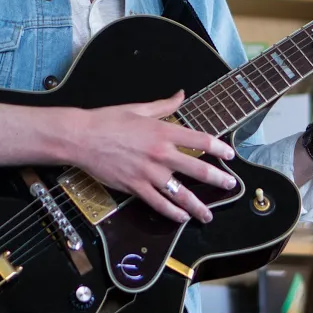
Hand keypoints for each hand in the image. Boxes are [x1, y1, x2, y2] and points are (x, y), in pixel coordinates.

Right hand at [71, 91, 236, 223]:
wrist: (81, 137)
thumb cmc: (107, 120)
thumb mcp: (138, 108)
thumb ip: (164, 105)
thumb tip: (181, 95)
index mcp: (162, 131)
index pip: (200, 139)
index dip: (218, 148)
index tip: (229, 155)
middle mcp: (160, 153)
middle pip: (197, 169)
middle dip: (217, 179)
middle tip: (230, 185)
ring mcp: (148, 173)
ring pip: (180, 193)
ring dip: (197, 206)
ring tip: (208, 215)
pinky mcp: (135, 187)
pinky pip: (158, 203)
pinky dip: (172, 212)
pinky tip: (181, 218)